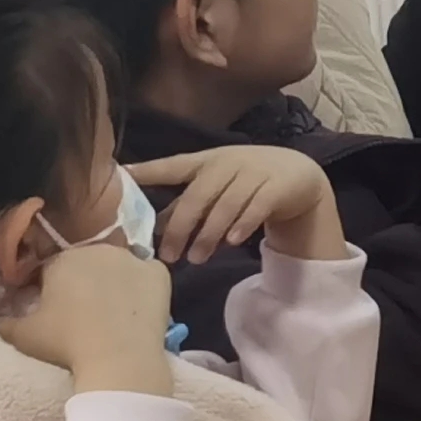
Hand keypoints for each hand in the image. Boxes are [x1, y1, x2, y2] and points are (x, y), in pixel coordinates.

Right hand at [0, 241, 174, 396]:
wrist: (119, 358)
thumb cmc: (66, 344)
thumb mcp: (22, 336)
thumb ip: (2, 321)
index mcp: (62, 259)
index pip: (50, 269)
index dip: (48, 288)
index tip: (50, 309)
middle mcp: (98, 249)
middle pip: (85, 263)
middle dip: (80, 282)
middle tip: (80, 312)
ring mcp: (133, 258)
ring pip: (116, 267)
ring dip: (111, 282)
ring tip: (109, 312)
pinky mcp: (159, 272)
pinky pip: (146, 276)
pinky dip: (141, 288)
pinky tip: (135, 309)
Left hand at [130, 146, 347, 265]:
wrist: (297, 174)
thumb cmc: (244, 182)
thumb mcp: (214, 189)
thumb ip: (186, 206)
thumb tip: (154, 230)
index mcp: (206, 161)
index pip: (173, 165)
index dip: (148, 170)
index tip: (123, 175)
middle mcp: (227, 163)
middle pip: (198, 194)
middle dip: (181, 227)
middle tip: (168, 256)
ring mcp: (254, 172)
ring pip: (225, 205)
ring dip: (208, 234)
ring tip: (197, 259)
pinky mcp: (276, 186)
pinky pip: (256, 207)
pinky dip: (242, 225)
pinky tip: (231, 242)